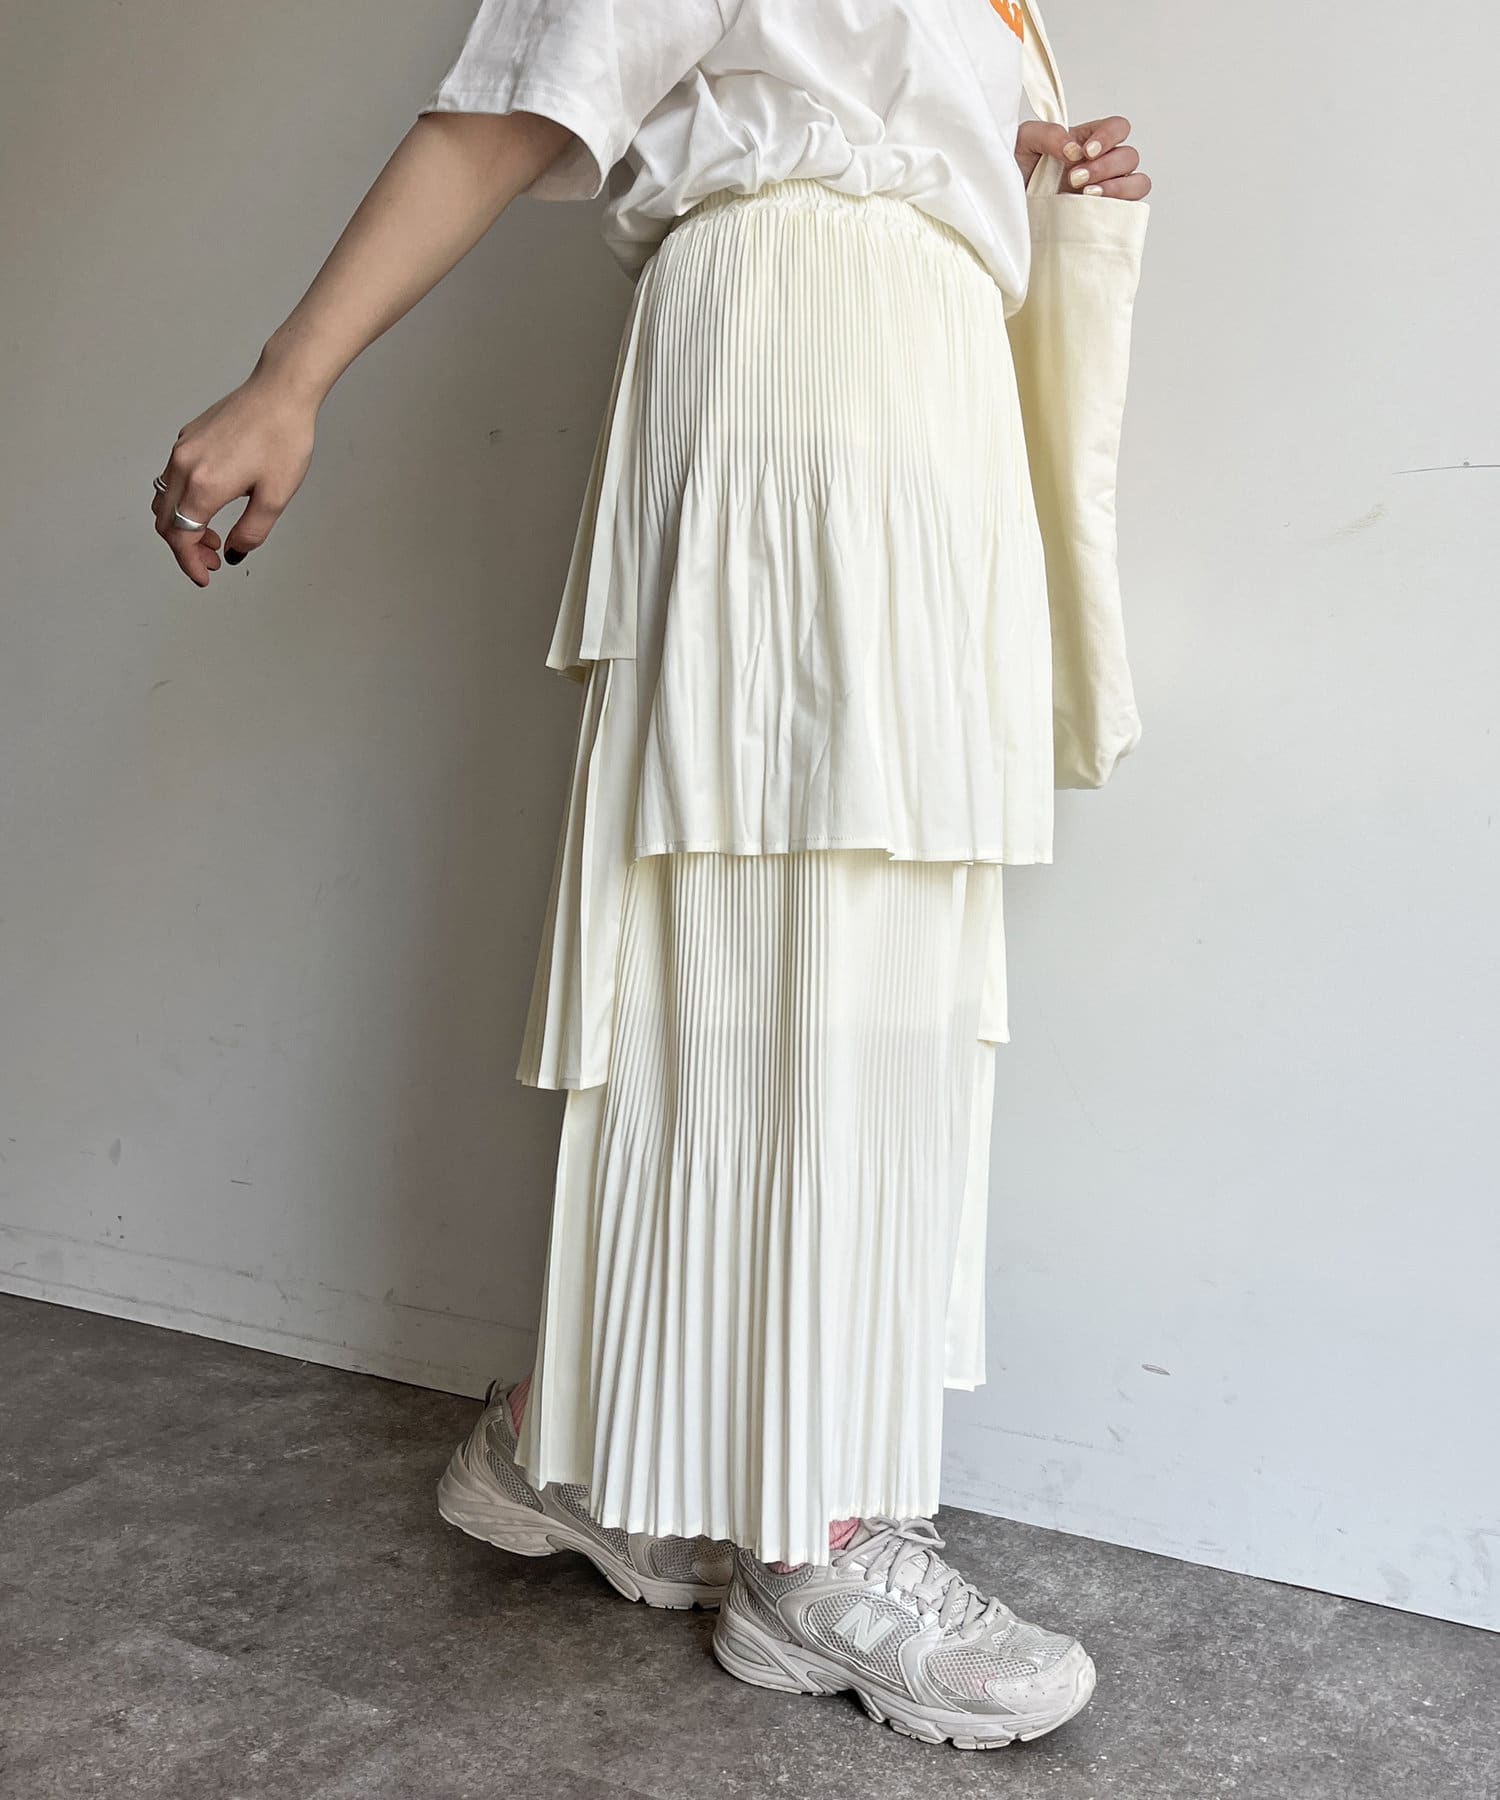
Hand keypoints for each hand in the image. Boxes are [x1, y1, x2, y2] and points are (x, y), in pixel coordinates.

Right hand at [152, 359, 317, 586]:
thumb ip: (251, 532)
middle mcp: (184, 466)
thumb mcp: (274, 498)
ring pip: (165, 500)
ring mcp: (182, 449)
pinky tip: (212, 505)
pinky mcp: (187, 438)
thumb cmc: (283, 439)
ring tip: (214, 535)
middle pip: (165, 521)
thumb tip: (233, 552)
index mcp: (203, 485)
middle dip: (185, 548)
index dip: (190, 563)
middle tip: (213, 559)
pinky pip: (173, 479)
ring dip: (182, 525)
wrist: (280, 393)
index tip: (205, 577)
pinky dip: (183, 502)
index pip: (181, 537)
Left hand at [1015, 117, 1150, 200]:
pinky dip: (1119, 208)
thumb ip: (1048, 134)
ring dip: (1117, 186)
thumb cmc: (1015, 173)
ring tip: (1086, 195)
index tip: (1086, 151)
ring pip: (1138, 182)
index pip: (1118, 128)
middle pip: (1129, 156)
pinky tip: (1094, 210)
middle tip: (1074, 179)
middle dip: (1104, 166)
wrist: (1006, 209)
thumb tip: (1073, 149)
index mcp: (1087, 142)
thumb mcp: (1024, 142)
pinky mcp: (1102, 217)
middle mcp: (1102, 165)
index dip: (1110, 136)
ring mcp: (1105, 193)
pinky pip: (1129, 211)